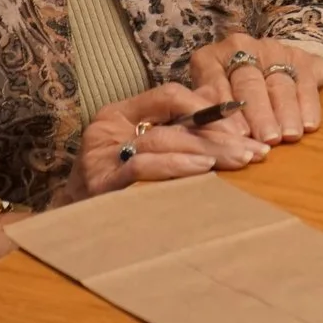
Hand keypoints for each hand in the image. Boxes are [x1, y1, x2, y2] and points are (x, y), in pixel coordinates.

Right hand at [58, 82, 269, 205]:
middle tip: (254, 149)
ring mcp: (100, 156)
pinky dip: (175, 166)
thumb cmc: (116, 186)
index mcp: (119, 113)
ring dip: (205, 150)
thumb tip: (225, 112)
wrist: (68, 228)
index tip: (243, 125)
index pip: (169, 94)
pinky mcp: (100, 185)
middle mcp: (107, 129)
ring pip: (161, 141)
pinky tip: (203, 170)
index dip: (208, 106)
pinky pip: (142, 168)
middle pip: (173, 122)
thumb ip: (177, 128)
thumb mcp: (145, 150)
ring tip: (239, 159)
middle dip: (219, 135)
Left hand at [187, 34, 322, 145]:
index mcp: (211, 58)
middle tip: (268, 139)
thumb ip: (203, 112)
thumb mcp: (206, 100)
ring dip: (286, 111)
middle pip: (250, 83)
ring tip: (290, 135)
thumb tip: (200, 127)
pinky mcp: (302, 57)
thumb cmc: (225, 96)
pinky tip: (310, 124)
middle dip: (260, 113)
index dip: (227, 111)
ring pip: (281, 82)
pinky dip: (309, 103)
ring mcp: (274, 50)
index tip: (237, 135)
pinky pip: (307, 80)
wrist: (264, 66)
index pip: (216, 83)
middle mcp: (242, 48)